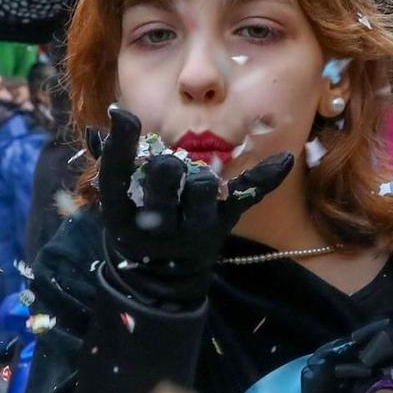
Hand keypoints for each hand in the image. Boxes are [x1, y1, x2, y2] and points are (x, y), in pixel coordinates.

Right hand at [88, 106, 293, 310]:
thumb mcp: (116, 201)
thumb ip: (114, 161)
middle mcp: (157, 222)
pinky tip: (286, 159)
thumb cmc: (135, 226)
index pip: (116, 172)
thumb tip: (106, 121)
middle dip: (166, 163)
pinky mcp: (223, 224)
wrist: (159, 280)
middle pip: (164, 175)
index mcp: (122, 212)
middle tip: (168, 165)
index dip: (121, 141)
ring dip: (199, 174)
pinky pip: (246, 196)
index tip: (125, 113)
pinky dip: (265, 177)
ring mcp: (193, 227)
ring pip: (202, 185)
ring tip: (195, 178)